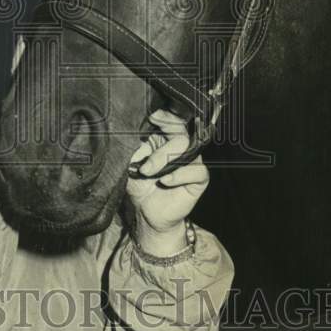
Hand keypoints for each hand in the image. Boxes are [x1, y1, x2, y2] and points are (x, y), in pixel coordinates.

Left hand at [124, 109, 208, 254]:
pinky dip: (180, 175)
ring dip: (166, 162)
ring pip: (188, 150)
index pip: (171, 122)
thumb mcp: (131, 165)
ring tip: (148, 174)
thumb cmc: (140, 187)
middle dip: (160, 150)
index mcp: (164, 140)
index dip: (166, 118)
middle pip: (180, 135)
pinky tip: (165, 181)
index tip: (154, 117)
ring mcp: (191, 162)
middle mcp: (180, 148)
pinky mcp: (198, 179)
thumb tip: (132, 135)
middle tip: (144, 167)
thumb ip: (135, 149)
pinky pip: (197, 171)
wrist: (146, 213)